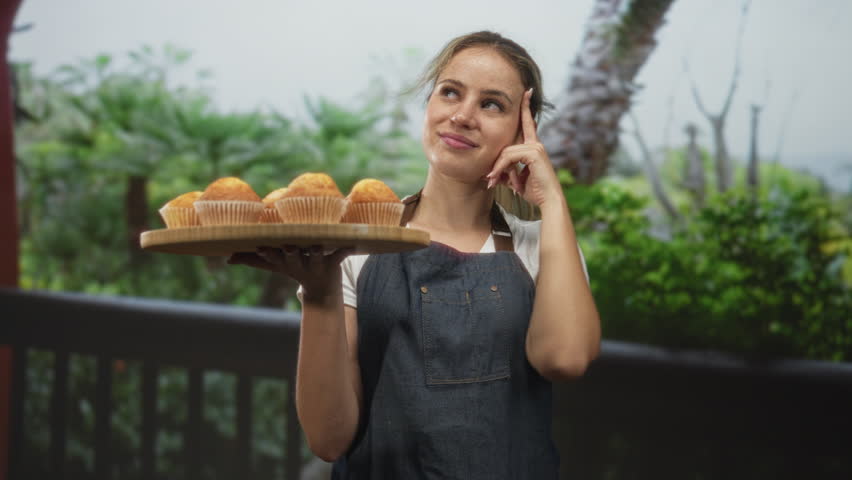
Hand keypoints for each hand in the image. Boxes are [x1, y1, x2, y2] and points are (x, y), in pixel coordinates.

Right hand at [227, 245, 353, 299]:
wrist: (322, 290)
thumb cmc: (295, 268)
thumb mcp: (274, 266)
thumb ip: (252, 260)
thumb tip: (228, 258)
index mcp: (284, 262)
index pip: (273, 257)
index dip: (268, 253)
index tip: (260, 247)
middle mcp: (299, 264)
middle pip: (293, 256)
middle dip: (290, 252)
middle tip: (288, 246)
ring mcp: (317, 264)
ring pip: (317, 256)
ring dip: (317, 251)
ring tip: (318, 244)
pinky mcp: (334, 263)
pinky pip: (341, 255)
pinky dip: (346, 250)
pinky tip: (353, 243)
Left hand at [486, 88, 562, 207]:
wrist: (549, 201)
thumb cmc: (535, 192)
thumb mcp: (516, 180)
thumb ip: (505, 172)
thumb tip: (491, 172)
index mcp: (533, 148)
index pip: (528, 124)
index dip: (526, 108)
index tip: (527, 91)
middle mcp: (536, 144)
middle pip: (507, 145)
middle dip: (497, 165)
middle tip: (490, 181)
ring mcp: (536, 147)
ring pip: (506, 152)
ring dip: (497, 170)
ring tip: (493, 184)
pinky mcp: (534, 152)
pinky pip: (509, 156)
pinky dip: (501, 168)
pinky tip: (498, 180)